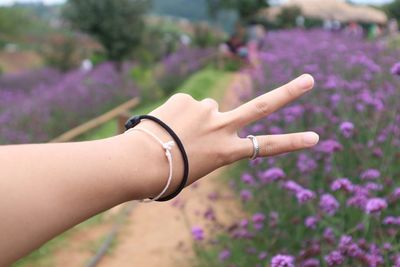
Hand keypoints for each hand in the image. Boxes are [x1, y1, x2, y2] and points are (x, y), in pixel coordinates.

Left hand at [134, 74, 318, 190]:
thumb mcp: (199, 164)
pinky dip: (179, 113)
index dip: (292, 142)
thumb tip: (213, 111)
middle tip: (309, 80)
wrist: (140, 162)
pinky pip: (187, 104)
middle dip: (289, 93)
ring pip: (209, 109)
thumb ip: (213, 138)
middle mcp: (222, 128)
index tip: (315, 137)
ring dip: (197, 118)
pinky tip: (166, 125)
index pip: (266, 146)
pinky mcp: (187, 99)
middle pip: (262, 106)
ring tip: (176, 134)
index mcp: (226, 152)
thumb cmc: (169, 172)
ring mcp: (206, 111)